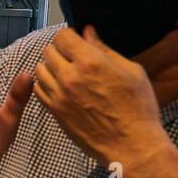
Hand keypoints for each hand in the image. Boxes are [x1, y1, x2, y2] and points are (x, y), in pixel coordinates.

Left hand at [34, 26, 167, 169]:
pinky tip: (61, 87)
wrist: (132, 146)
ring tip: (67, 72)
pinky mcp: (55, 111)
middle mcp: (70, 77)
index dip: (70, 35)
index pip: (62, 36)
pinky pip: (39, 90)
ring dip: (51, 67)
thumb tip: (88, 32)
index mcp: (90, 63)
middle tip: (73, 57)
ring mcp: (59, 96)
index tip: (77, 40)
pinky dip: (46, 84)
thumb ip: (105, 49)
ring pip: (40, 69)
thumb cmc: (138, 109)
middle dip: (60, 50)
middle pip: (48, 51)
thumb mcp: (132, 71)